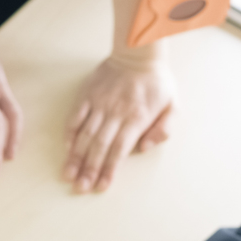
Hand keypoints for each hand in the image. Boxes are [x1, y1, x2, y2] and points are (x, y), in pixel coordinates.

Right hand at [62, 52, 173, 192]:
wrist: (138, 52)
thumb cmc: (157, 82)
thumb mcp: (173, 105)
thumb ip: (164, 129)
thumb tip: (145, 147)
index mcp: (137, 118)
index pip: (120, 150)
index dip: (109, 170)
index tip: (100, 187)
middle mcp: (116, 113)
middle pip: (99, 146)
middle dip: (89, 169)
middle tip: (80, 188)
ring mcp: (100, 103)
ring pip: (85, 134)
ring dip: (76, 156)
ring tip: (68, 175)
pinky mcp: (88, 94)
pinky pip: (76, 116)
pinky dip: (70, 133)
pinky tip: (67, 148)